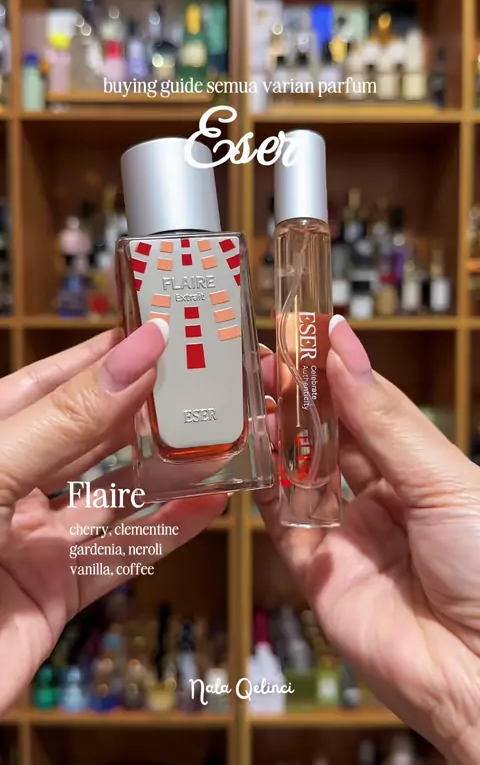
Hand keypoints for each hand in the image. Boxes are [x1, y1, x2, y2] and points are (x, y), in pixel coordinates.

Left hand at [0, 321, 226, 712]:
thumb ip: (68, 418)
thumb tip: (141, 350)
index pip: (49, 383)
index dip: (105, 356)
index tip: (161, 332)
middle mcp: (9, 483)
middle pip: (89, 436)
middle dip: (146, 410)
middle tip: (204, 384)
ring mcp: (31, 540)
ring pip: (113, 496)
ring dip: (168, 470)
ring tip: (219, 440)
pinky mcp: (53, 593)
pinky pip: (119, 557)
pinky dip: (167, 533)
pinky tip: (208, 505)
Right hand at [257, 317, 479, 764]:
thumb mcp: (443, 479)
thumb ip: (385, 421)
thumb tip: (345, 351)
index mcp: (422, 471)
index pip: (369, 408)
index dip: (338, 372)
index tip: (306, 333)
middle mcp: (383, 500)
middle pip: (330, 437)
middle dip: (300, 398)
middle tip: (266, 359)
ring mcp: (347, 536)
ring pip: (300, 473)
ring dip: (276, 434)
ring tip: (251, 393)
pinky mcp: (316, 574)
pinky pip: (280, 521)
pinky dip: (261, 485)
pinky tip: (248, 449)